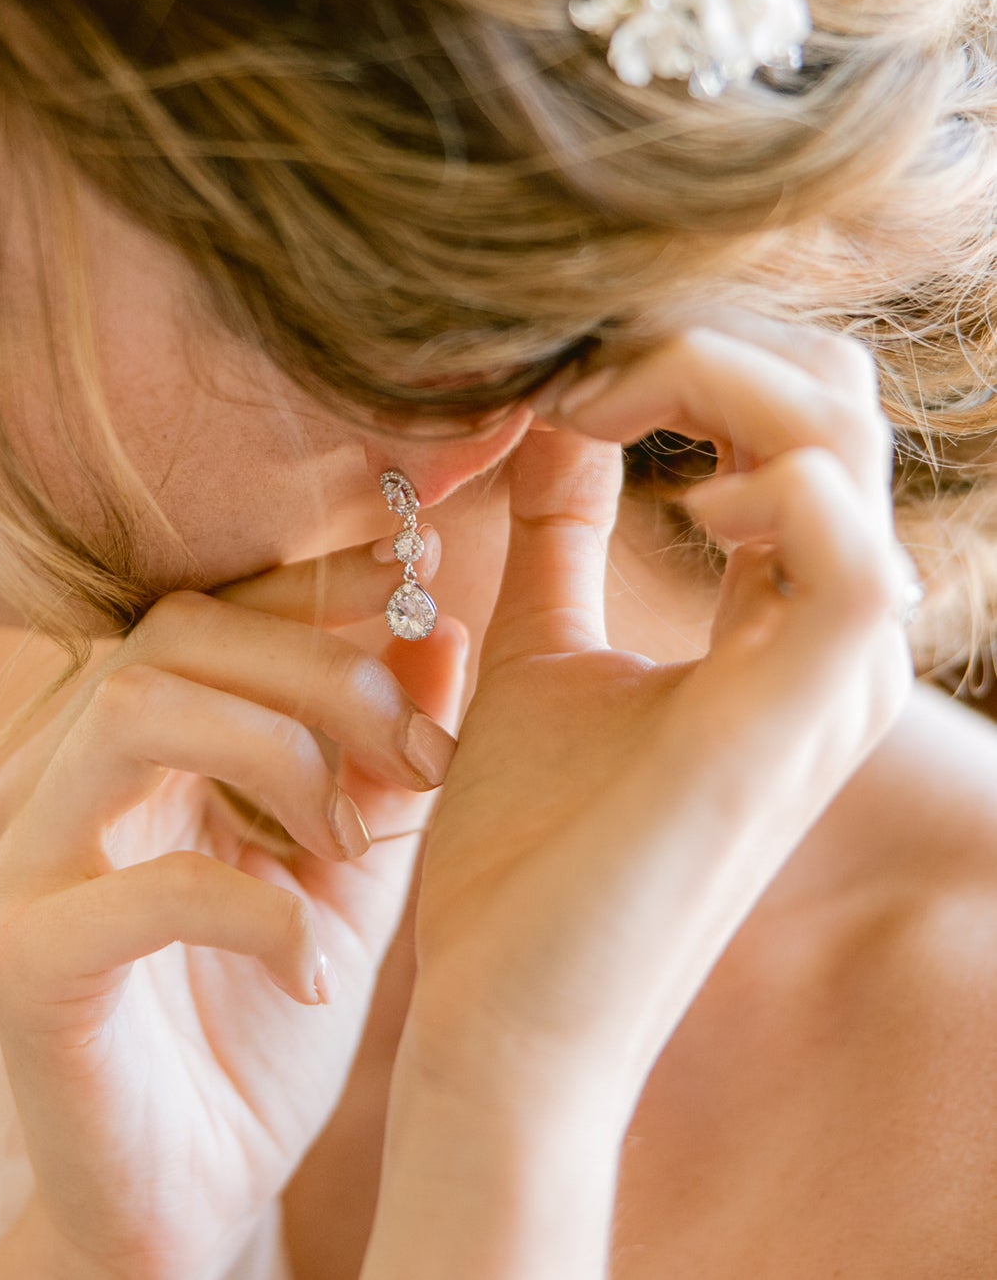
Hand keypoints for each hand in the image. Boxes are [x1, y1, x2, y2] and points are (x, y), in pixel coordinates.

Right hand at [0, 536, 468, 1279]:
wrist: (185, 1203)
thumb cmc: (257, 1029)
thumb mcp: (346, 877)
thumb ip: (383, 760)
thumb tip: (445, 631)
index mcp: (131, 748)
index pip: (204, 609)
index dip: (309, 586)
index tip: (418, 588)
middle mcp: (62, 782)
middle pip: (173, 635)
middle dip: (318, 670)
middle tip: (419, 754)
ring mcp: (30, 868)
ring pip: (132, 712)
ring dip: (276, 755)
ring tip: (349, 845)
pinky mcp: (27, 967)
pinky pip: (133, 888)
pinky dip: (247, 908)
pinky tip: (313, 970)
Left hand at [401, 311, 917, 1116]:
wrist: (505, 1013)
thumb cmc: (525, 854)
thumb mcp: (537, 648)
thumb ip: (557, 532)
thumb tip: (545, 413)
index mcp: (782, 620)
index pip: (796, 413)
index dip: (681, 354)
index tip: (559, 370)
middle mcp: (830, 639)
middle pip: (830, 396)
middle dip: (696, 341)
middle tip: (574, 372)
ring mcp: (827, 679)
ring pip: (841, 439)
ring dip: (708, 380)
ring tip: (594, 407)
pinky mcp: (794, 723)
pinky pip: (848, 554)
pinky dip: (759, 479)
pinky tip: (664, 497)